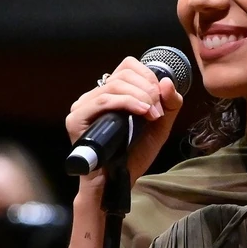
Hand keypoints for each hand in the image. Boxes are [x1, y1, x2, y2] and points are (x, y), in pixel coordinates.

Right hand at [66, 56, 183, 187]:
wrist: (118, 181)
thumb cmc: (135, 154)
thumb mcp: (159, 126)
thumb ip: (169, 104)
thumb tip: (167, 80)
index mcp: (112, 93)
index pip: (129, 66)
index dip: (148, 77)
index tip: (160, 98)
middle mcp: (96, 96)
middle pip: (124, 73)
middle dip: (148, 89)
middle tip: (157, 111)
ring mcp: (84, 106)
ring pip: (116, 84)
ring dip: (141, 97)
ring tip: (152, 115)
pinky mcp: (77, 118)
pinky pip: (104, 100)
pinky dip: (127, 103)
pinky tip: (142, 113)